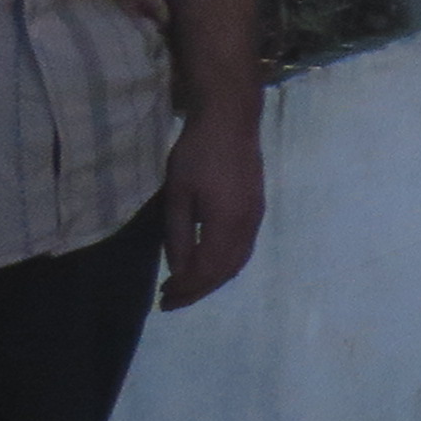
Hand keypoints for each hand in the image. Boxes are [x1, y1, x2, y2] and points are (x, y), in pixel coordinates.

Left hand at [156, 107, 268, 309]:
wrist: (231, 120)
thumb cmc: (197, 154)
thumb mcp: (177, 195)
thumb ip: (179, 236)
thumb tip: (179, 270)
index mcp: (227, 224)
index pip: (207, 270)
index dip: (186, 289)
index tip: (163, 299)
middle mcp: (247, 226)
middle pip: (225, 272)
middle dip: (198, 290)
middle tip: (171, 300)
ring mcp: (256, 218)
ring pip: (237, 262)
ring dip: (212, 279)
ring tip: (187, 286)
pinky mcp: (257, 209)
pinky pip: (243, 249)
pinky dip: (224, 264)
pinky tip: (208, 262)